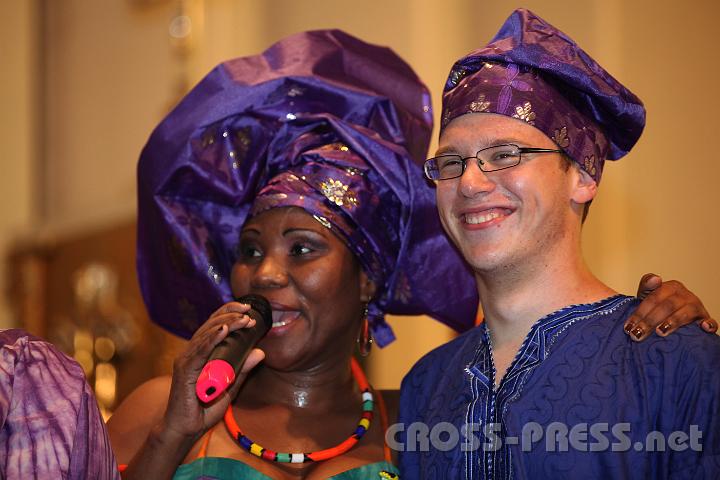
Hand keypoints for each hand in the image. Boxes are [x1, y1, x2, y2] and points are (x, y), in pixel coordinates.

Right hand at [161, 301, 264, 442]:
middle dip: (230, 316)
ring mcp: (186, 361)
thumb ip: (243, 370)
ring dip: (225, 325)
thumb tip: (261, 352)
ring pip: (206, 335)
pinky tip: (222, 332)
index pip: (213, 326)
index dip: (229, 314)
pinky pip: (199, 352)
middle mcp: (192, 353)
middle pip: (210, 326)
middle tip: (248, 314)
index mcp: (201, 353)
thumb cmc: (204, 409)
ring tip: (242, 320)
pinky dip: (211, 340)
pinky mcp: (184, 372)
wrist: (186, 429)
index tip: (248, 311)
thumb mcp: (230, 387)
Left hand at [624, 273, 717, 340]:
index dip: (639, 313)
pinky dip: (708, 324)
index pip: (653, 299)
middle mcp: (684, 295)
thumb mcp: (648, 295)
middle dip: (650, 321)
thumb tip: (655, 279)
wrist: (673, 314)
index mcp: (670, 287)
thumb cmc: (658, 306)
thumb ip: (646, 286)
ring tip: (660, 332)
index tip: (628, 327)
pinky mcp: (705, 319)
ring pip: (684, 313)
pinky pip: (709, 321)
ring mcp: (696, 306)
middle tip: (638, 335)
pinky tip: (703, 328)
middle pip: (666, 307)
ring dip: (672, 323)